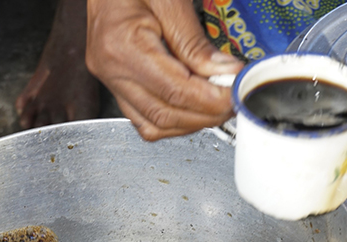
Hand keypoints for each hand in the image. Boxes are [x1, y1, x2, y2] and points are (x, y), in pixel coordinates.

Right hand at [86, 0, 243, 139]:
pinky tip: (192, 108)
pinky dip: (171, 120)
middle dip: (205, 115)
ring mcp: (110, 79)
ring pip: (153, 124)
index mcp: (122, 47)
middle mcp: (110, 69)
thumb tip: (224, 73)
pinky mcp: (115, 82)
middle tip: (233, 101)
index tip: (236, 93)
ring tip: (217, 105)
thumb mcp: (171, 0)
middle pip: (163, 114)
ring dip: (190, 123)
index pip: (174, 91)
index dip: (211, 100)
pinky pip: (142, 118)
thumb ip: (196, 42)